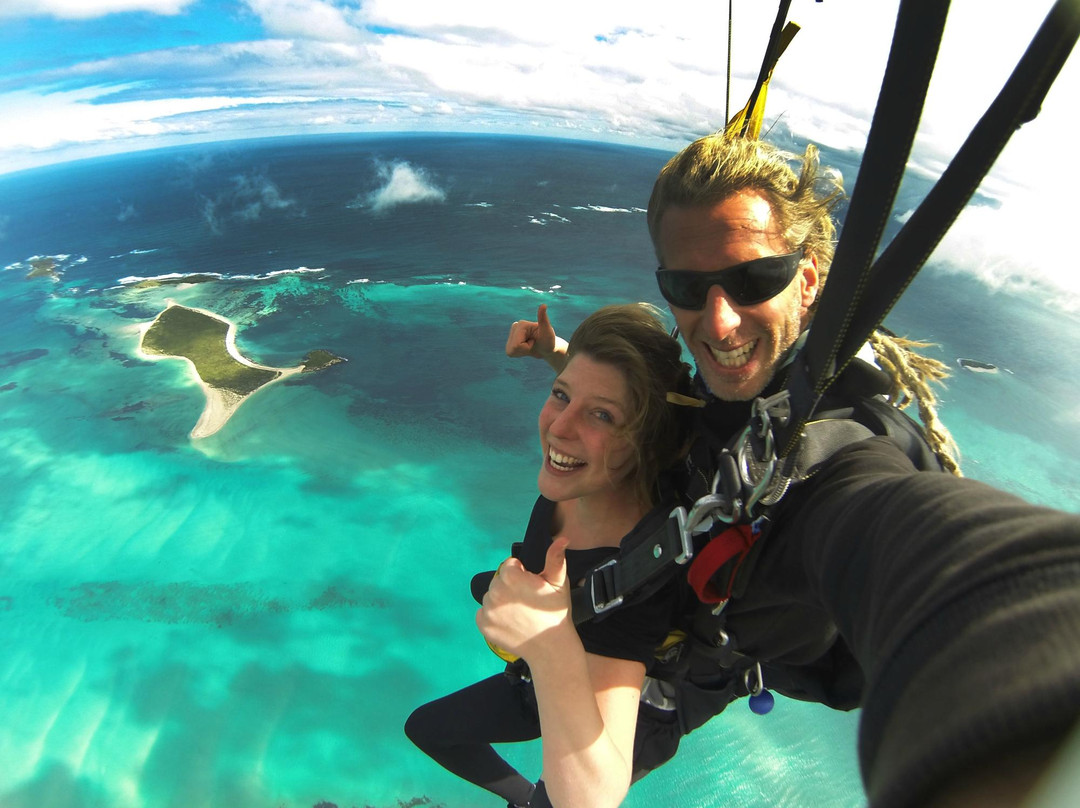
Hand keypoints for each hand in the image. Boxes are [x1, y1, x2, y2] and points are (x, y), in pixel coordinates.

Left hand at [476, 538, 572, 662]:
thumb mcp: (559, 583)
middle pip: (499, 581)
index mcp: (510, 578)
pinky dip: (493, 615)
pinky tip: (509, 621)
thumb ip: (555, 558)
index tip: (531, 586)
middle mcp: (494, 592)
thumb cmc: (555, 612)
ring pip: (491, 596)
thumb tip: (562, 539)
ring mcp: (487, 610)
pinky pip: (484, 613)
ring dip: (501, 600)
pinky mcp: (483, 625)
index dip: (521, 573)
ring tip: (519, 612)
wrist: (551, 647)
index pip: (509, 566)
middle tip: (526, 600)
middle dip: (510, 586)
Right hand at [505, 304, 567, 369]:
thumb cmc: (549, 340)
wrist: (548, 348)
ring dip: (522, 352)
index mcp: (521, 324)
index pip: (517, 344)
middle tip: (533, 344)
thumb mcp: (547, 331)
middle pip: (513, 348)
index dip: (527, 347)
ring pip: (510, 350)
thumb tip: (544, 305)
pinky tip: (526, 348)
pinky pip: (509, 352)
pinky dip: (519, 353)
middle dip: (524, 350)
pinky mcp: (510, 340)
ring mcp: (511, 333)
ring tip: (530, 346)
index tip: (535, 341)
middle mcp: (515, 326)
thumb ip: (543, 319)